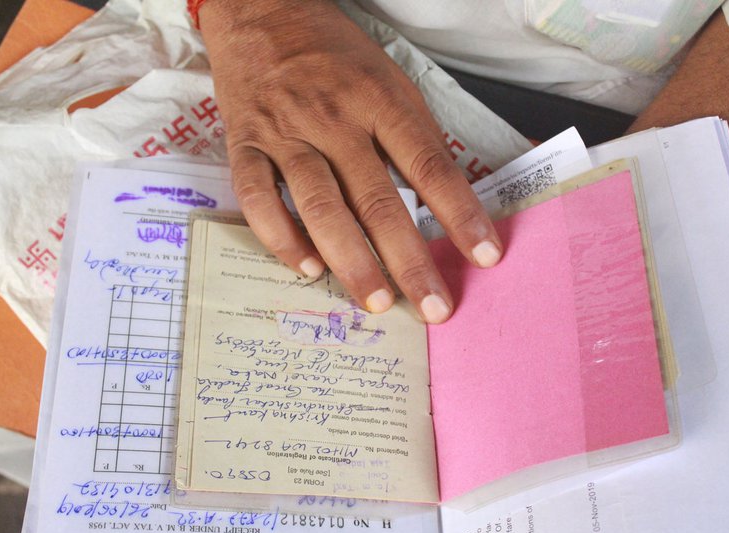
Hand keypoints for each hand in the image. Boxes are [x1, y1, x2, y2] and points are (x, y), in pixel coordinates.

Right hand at [199, 0, 502, 322]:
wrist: (261, 10)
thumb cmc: (334, 53)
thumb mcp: (388, 78)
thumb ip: (412, 135)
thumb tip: (443, 199)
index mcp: (378, 99)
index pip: (430, 166)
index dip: (461, 214)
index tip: (485, 256)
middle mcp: (333, 119)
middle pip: (377, 198)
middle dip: (409, 259)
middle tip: (433, 306)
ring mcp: (285, 133)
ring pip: (320, 206)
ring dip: (350, 260)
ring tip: (377, 302)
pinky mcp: (243, 145)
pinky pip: (257, 198)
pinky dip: (281, 238)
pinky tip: (306, 268)